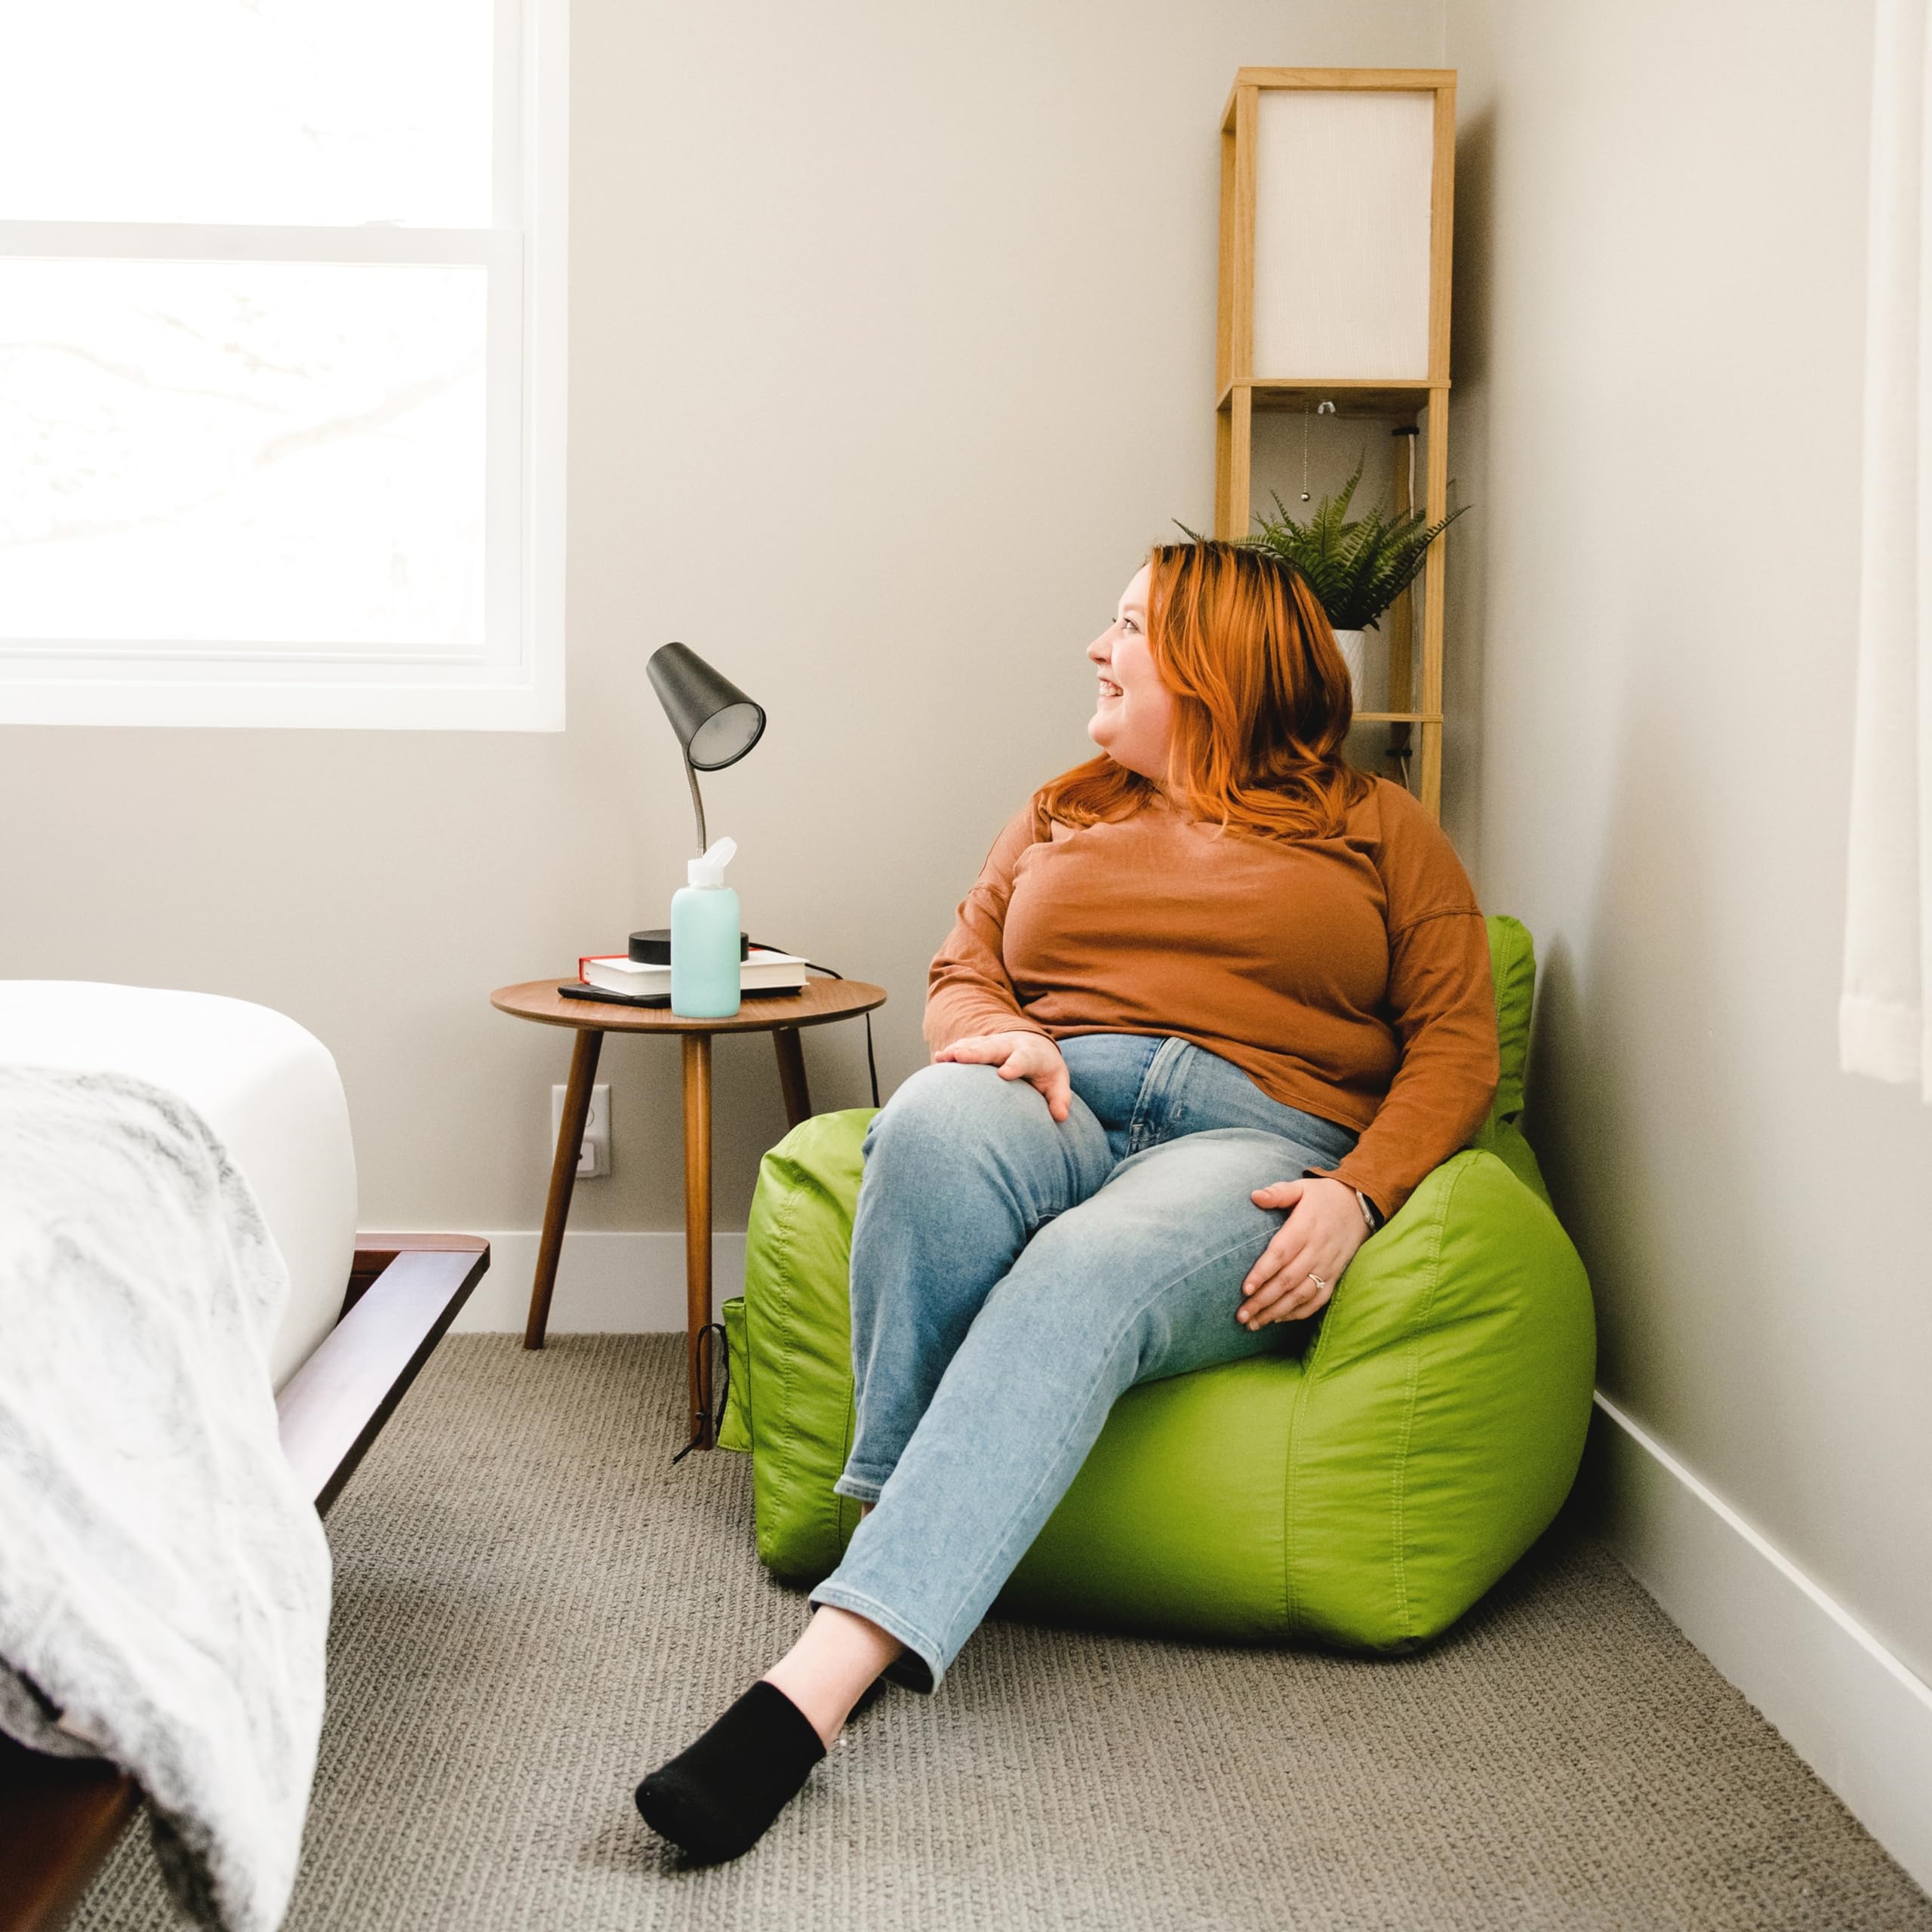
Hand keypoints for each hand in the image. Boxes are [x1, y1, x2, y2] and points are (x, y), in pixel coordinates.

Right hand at [933, 1031, 1071, 1121]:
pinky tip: (939, 1059)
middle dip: (976, 1052)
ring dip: (958, 1051)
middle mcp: (1011, 1045)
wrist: (1035, 1045)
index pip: (1024, 1059)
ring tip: (942, 1058)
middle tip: (960, 1057)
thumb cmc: (1046, 1071)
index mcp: (1032, 1054)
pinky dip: (953, 1051)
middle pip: (992, 1048)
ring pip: (975, 1045)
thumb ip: (1059, 1098)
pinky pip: (966, 1046)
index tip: (1004, 1074)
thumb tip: (1060, 1116)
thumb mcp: (1058, 1083)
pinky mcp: (981, 1044)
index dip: (1014, 1065)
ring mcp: (994, 1043)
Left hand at [1238, 1177, 1369, 1328]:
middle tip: (1241, 1315)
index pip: (1281, 1254)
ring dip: (1277, 1311)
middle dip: (1263, 1300)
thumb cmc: (1323, 1197)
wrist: (1360, 1205)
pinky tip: (1278, 1319)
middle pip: (1288, 1280)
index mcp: (1306, 1227)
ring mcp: (1328, 1266)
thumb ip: (1278, 1192)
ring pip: (1301, 1295)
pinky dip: (1299, 1312)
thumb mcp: (1301, 1187)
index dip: (1263, 1273)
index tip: (1245, 1289)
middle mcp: (1317, 1250)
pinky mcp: (1335, 1275)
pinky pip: (1318, 1300)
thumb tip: (1254, 1196)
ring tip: (1254, 1324)